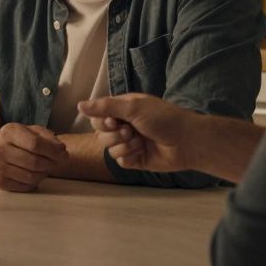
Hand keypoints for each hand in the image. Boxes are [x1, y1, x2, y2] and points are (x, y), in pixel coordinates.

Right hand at [0, 123, 67, 191]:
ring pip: (32, 177)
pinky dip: (35, 181)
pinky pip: (26, 186)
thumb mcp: (28, 130)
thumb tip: (61, 150)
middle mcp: (0, 150)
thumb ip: (47, 137)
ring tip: (46, 167)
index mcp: (9, 132)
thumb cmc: (13, 140)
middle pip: (35, 162)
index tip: (64, 154)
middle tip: (58, 162)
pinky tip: (34, 173)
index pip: (36, 144)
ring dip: (45, 173)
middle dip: (52, 164)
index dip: (54, 151)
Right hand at [78, 94, 202, 172]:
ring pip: (108, 148)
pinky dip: (128, 156)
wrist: (187, 141)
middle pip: (100, 133)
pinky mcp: (135, 159)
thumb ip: (105, 106)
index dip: (101, 121)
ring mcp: (130, 143)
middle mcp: (125, 125)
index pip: (98, 116)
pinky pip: (119, 160)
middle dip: (113, 135)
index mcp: (124, 110)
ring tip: (140, 142)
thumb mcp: (134, 107)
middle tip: (130, 131)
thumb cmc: (163, 118)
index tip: (114, 121)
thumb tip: (79, 105)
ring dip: (123, 145)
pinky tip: (141, 152)